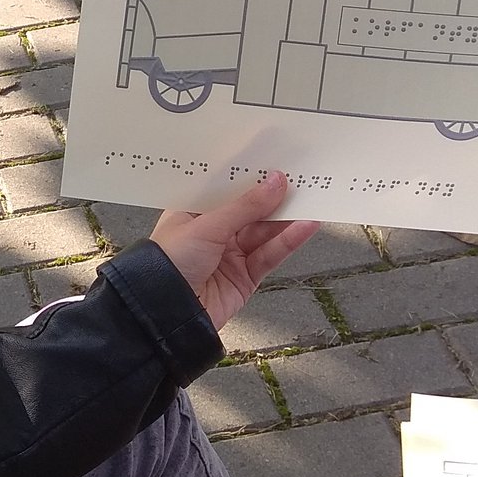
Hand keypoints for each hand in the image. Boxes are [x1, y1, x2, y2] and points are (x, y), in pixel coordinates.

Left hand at [150, 170, 318, 335]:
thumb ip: (245, 206)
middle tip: (299, 180)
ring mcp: (229, 255)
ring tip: (310, 201)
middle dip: (274, 197)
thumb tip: (275, 183)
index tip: (274, 161)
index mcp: (192, 213)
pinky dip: (288, 241)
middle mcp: (211, 233)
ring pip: (264, 233)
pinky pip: (270, 255)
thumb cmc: (168, 265)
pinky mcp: (245, 277)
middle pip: (250, 210)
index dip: (249, 177)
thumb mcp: (206, 226)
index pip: (226, 190)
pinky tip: (304, 227)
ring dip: (286, 219)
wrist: (166, 315)